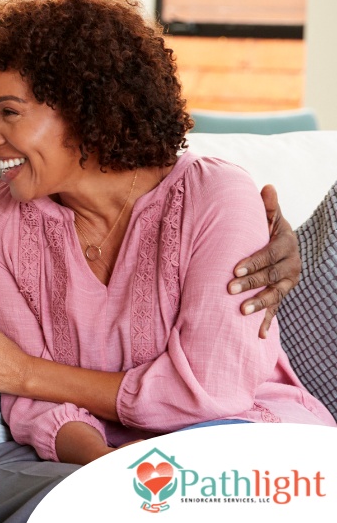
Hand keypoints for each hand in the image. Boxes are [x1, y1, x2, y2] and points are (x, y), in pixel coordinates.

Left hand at [228, 185, 300, 337]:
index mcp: (287, 245)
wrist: (281, 245)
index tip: (234, 268)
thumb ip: (267, 206)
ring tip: (242, 312)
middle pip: (272, 276)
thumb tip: (267, 186)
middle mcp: (292, 265)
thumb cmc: (267, 228)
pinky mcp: (282, 294)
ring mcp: (288, 282)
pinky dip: (268, 323)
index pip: (269, 255)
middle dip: (252, 283)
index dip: (254, 262)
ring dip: (260, 304)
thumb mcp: (269, 217)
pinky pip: (275, 310)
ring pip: (276, 295)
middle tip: (230, 289)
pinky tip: (260, 336)